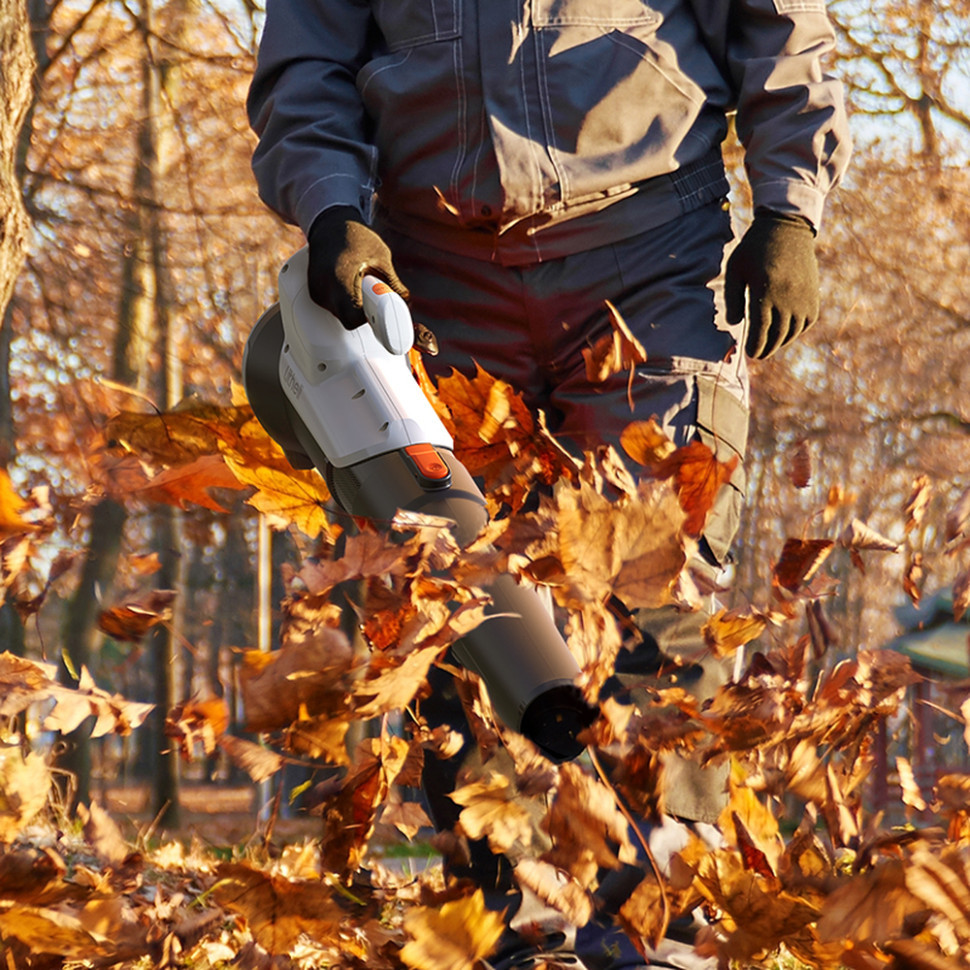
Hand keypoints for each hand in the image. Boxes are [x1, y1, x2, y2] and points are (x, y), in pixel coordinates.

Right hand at [306, 205, 408, 327]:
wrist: (328, 223)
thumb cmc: (355, 236)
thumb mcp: (381, 256)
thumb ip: (394, 283)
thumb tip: (407, 304)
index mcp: (340, 279)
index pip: (353, 318)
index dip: (370, 320)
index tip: (381, 315)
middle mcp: (324, 289)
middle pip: (347, 320)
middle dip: (364, 315)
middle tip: (375, 299)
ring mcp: (316, 292)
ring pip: (340, 315)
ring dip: (354, 309)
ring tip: (361, 287)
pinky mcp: (314, 292)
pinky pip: (333, 308)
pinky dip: (345, 303)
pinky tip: (350, 287)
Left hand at [724, 211, 819, 358]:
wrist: (786, 228)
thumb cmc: (754, 249)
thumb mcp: (735, 269)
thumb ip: (732, 298)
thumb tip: (734, 324)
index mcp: (765, 290)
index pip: (760, 329)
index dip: (755, 344)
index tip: (750, 353)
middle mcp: (787, 296)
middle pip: (777, 334)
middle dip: (767, 348)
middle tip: (758, 354)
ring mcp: (803, 296)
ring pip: (793, 331)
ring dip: (781, 342)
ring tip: (770, 346)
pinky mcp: (813, 294)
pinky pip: (806, 321)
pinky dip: (796, 331)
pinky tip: (785, 332)